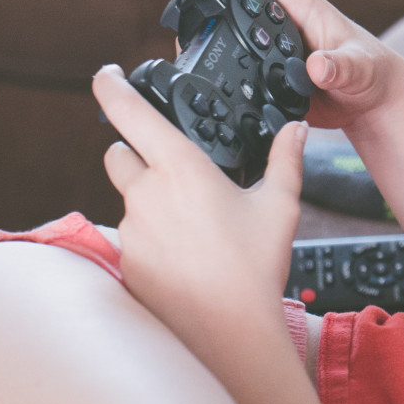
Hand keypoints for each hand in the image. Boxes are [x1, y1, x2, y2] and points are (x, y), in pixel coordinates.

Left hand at [94, 64, 305, 323]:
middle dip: (136, 151)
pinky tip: (186, 251)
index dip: (111, 86)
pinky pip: (132, 233)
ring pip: (128, 196)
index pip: (129, 112)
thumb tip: (295, 131)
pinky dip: (152, 234)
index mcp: (181, 168)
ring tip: (192, 221)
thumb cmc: (255, 266)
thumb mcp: (280, 206)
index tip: (107, 74)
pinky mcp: (125, 259)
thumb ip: (286, 160)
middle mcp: (146, 193)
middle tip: (173, 167)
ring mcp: (131, 228)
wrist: (230, 329)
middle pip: (118, 152)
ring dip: (148, 197)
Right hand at [154, 0, 403, 133]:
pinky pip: (229, 63)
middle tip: (170, 23)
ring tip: (181, 58)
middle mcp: (275, 17)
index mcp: (293, 2)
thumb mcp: (359, 69)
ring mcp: (267, 44)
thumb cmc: (373, 75)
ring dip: (196, 38)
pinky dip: (210, 69)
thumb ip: (341, 67)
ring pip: (219, 30)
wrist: (374, 103)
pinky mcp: (264, 70)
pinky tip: (198, 85)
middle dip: (189, 1)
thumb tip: (317, 66)